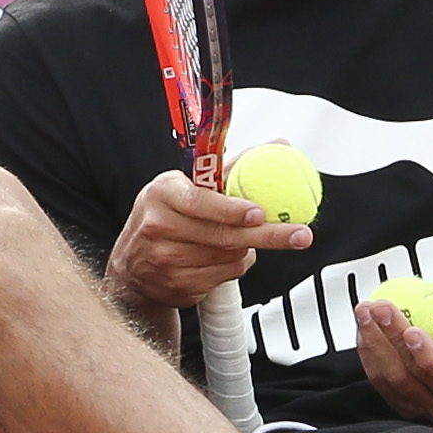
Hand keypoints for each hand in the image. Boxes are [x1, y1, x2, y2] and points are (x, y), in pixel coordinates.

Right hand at [105, 169, 308, 309]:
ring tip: (242, 239)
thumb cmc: (167, 217)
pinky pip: (224, 276)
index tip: (259, 213)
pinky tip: (225, 257)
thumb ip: (231, 170)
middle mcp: (159, 226)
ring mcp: (166, 260)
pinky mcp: (177, 286)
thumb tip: (279, 146)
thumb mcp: (187, 187)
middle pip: (223, 235)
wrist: (133, 267)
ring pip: (228, 257)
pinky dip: (235, 267)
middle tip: (300, 234)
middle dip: (267, 235)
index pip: (200, 202)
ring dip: (246, 250)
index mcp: (162, 193)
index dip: (231, 210)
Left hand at [356, 263, 432, 422]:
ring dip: (374, 346)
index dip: (430, 358)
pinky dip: (370, 357)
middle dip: (391, 341)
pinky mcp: (410, 409)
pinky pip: (383, 385)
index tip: (411, 329)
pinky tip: (365, 329)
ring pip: (394, 383)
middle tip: (379, 307)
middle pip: (416, 378)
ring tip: (365, 312)